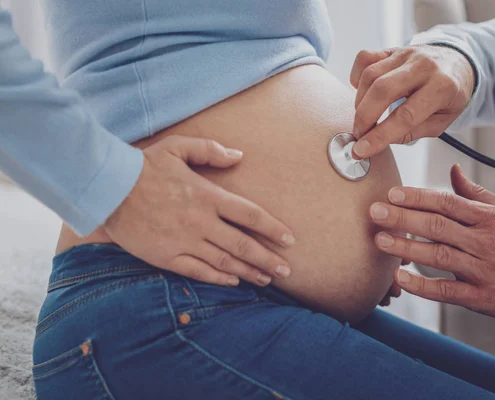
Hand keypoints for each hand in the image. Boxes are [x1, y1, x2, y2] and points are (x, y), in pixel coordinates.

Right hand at [104, 135, 295, 286]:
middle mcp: (201, 222)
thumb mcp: (178, 147)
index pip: (250, 215)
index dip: (273, 228)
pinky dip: (219, 279)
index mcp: (207, 196)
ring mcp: (184, 241)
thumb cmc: (145, 166)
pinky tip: (234, 282)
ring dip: (249, 272)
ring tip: (267, 280)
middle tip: (286, 271)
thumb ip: (211, 150)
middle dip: (268, 259)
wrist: (108, 188)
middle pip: (243, 244)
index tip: (289, 240)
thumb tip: (239, 155)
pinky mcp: (166, 257)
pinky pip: (198, 272)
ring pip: (224, 262)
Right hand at [350, 45, 474, 158]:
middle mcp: (424, 66)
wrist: (457, 61)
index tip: (362, 149)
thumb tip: (378, 140)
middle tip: (359, 134)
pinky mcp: (392, 49)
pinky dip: (357, 79)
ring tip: (364, 118)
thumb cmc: (449, 95)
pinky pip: (364, 59)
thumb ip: (411, 132)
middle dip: (364, 118)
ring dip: (360, 102)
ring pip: (370, 75)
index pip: (405, 116)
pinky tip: (364, 93)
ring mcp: (406, 54)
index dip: (380, 135)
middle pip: (382, 90)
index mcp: (443, 87)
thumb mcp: (441, 122)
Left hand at [370, 165, 494, 324]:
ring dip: (406, 248)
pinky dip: (423, 286)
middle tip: (375, 212)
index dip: (417, 198)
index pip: (446, 203)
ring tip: (380, 240)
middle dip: (403, 218)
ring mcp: (483, 270)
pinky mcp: (482, 297)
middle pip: (437, 226)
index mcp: (488, 218)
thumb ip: (475, 192)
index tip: (392, 193)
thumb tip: (452, 169)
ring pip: (439, 256)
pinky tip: (400, 278)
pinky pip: (447, 291)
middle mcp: (484, 241)